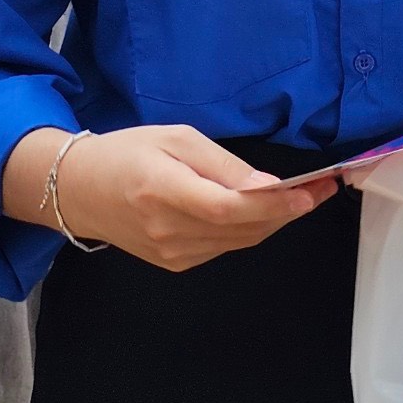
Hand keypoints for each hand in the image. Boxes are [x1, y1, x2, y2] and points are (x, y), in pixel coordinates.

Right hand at [14, 125, 336, 270]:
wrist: (79, 191)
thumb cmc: (128, 153)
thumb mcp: (176, 138)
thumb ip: (223, 165)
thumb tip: (268, 185)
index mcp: (163, 190)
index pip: (230, 207)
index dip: (275, 204)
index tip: (310, 191)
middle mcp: (168, 230)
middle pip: (244, 228)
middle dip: (289, 210)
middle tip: (324, 187)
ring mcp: (172, 253)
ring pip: (241, 242)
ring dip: (276, 221)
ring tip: (303, 196)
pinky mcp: (175, 264)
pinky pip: (226, 247)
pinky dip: (250, 230)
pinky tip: (263, 210)